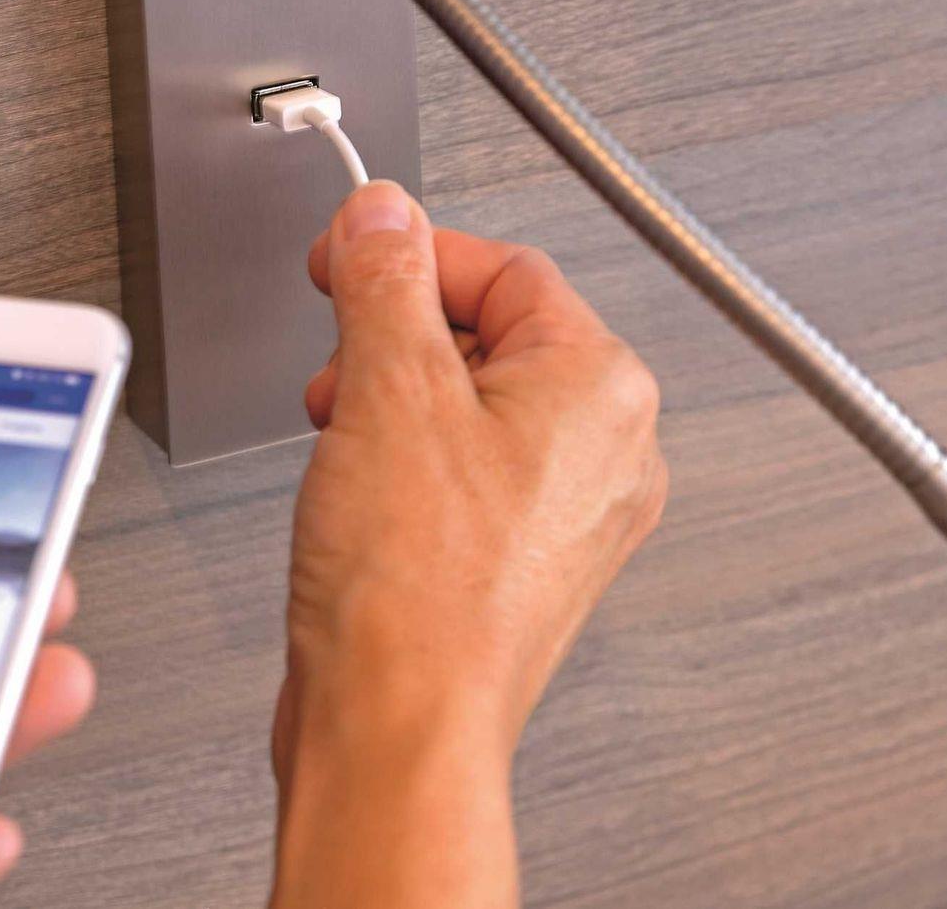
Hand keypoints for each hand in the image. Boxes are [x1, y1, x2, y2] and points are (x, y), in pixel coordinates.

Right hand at [270, 182, 666, 908]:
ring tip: (344, 438)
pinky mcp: (519, 560)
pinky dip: (404, 463)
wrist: (397, 732)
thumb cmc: (415, 594)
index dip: (409, 253)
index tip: (345, 256)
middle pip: (489, 333)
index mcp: (602, 389)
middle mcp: (605, 450)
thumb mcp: (386, 388)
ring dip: (390, 400)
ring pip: (469, 404)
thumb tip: (383, 214)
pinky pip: (463, 471)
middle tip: (341, 363)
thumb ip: (384, 279)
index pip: (505, 266)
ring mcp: (567, 513)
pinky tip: (359, 494)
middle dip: (394, 339)